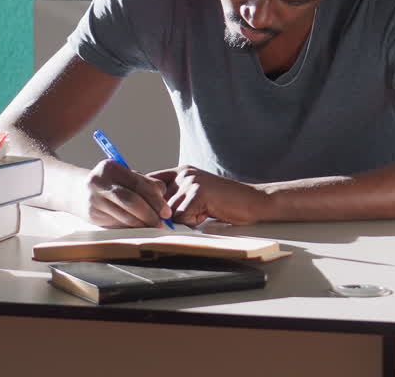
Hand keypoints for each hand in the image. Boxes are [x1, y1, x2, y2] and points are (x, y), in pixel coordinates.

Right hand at [81, 159, 173, 227]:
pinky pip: (118, 223)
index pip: (138, 184)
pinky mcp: (93, 215)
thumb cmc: (108, 183)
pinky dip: (132, 226)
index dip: (155, 199)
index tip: (166, 211)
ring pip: (125, 215)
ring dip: (142, 223)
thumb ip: (144, 182)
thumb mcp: (124, 176)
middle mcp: (99, 182)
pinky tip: (139, 227)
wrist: (76, 191)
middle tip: (161, 221)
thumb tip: (163, 195)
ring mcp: (94, 199)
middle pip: (131, 201)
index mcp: (110, 168)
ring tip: (153, 225)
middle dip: (150, 213)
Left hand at [150, 166, 270, 226]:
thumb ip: (176, 197)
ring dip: (184, 219)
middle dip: (167, 215)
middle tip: (188, 215)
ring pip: (170, 212)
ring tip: (203, 212)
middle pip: (158, 202)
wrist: (252, 201)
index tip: (141, 208)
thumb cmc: (225, 202)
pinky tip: (208, 213)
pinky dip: (194, 222)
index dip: (144, 197)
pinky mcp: (198, 193)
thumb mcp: (196, 194)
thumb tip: (151, 211)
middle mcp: (183, 173)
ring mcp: (191, 182)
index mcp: (181, 171)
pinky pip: (182, 217)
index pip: (150, 181)